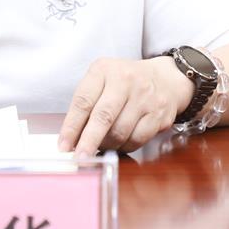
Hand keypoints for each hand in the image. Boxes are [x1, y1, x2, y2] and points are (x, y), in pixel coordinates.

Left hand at [57, 57, 192, 155]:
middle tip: (80, 158)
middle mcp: (124, 81)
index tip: (63, 145)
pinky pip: (137, 139)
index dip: (71, 126)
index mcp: (103, 70)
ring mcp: (143, 97)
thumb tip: (72, 138)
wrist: (165, 79)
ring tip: (101, 145)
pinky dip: (124, 147)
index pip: (83, 101)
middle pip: (103, 117)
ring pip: (120, 132)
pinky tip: (120, 144)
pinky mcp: (158, 114)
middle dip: (89, 141)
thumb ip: (86, 104)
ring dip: (107, 145)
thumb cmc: (125, 82)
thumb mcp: (101, 80)